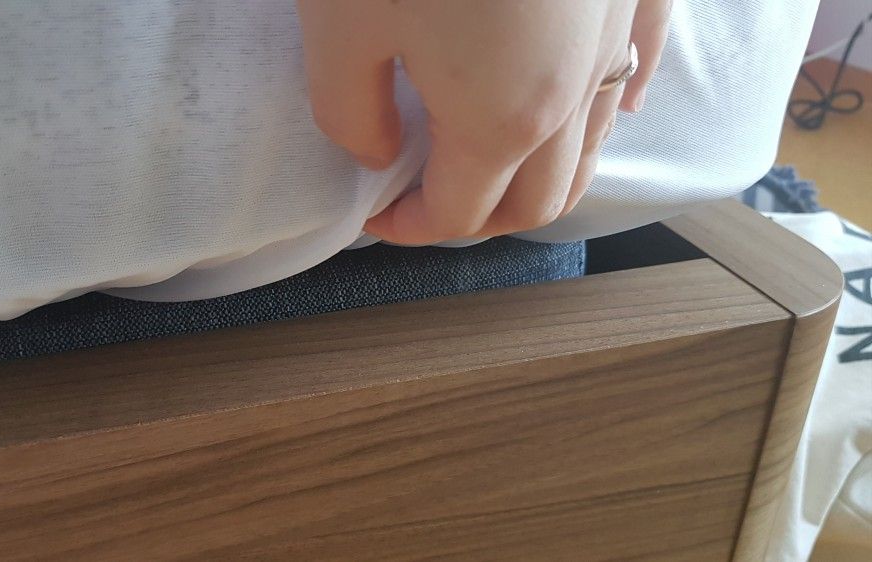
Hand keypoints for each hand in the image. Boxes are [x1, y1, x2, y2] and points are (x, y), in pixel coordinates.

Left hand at [297, 0, 671, 243]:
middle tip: (430, 201)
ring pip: (592, 154)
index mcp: (501, 119)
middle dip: (480, 219)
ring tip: (495, 170)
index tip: (373, 211)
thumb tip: (378, 155)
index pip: (459, 213)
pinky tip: (596, 109)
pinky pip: (634, 75)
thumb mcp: (342, 27)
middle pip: (536, 202)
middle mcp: (572, 97)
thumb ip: (350, 115)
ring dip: (541, 180)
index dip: (409, 226)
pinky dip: (606, 116)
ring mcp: (612, 44)